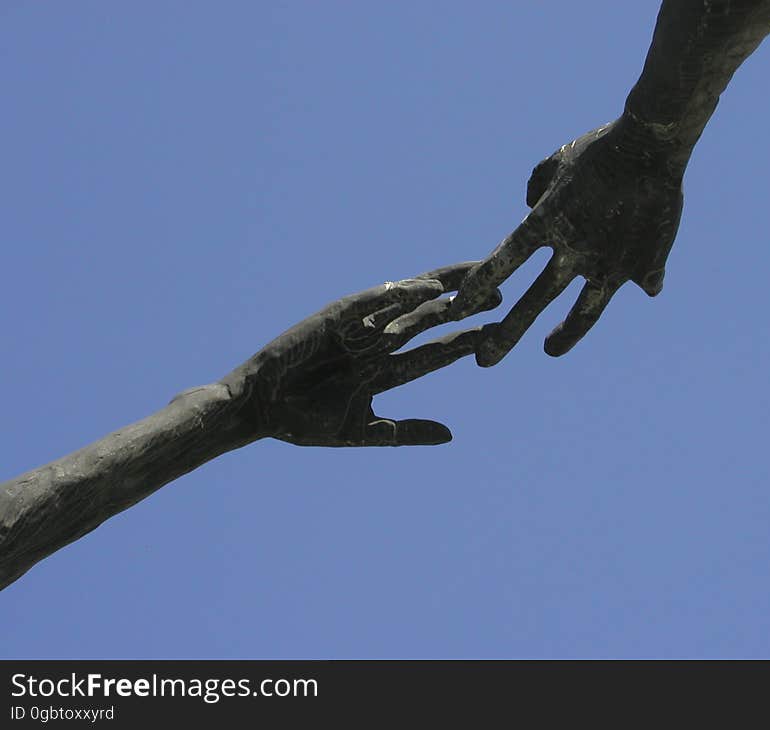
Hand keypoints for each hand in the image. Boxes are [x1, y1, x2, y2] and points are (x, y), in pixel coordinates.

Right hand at [220, 263, 498, 445]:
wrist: (260, 411)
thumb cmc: (303, 422)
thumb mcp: (363, 430)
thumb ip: (406, 431)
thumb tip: (452, 434)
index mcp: (383, 369)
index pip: (434, 353)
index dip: (466, 342)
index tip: (499, 335)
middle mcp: (375, 343)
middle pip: (429, 319)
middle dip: (463, 307)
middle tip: (500, 295)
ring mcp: (357, 328)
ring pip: (407, 303)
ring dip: (441, 290)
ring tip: (476, 278)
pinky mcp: (334, 317)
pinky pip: (373, 302)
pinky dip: (399, 294)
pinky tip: (429, 287)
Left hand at [451, 116, 683, 364]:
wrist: (652, 141)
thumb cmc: (601, 147)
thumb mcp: (557, 161)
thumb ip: (536, 185)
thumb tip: (528, 207)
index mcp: (546, 221)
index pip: (501, 262)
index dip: (479, 288)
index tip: (458, 311)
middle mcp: (573, 249)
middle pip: (531, 303)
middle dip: (505, 336)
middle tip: (484, 360)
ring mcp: (608, 262)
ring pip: (582, 314)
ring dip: (564, 336)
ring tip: (548, 349)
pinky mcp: (642, 266)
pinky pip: (641, 283)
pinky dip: (641, 286)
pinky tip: (642, 291)